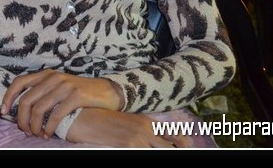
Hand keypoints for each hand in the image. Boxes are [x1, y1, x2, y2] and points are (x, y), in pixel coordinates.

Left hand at [1, 69, 122, 137]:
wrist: (106, 91)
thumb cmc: (79, 93)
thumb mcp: (58, 87)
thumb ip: (42, 92)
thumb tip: (21, 108)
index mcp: (46, 75)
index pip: (19, 82)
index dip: (8, 97)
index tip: (3, 111)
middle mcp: (53, 78)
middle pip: (26, 100)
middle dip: (21, 119)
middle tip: (25, 131)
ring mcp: (64, 86)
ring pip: (38, 110)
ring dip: (35, 126)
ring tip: (37, 135)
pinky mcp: (75, 96)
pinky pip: (55, 115)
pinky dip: (49, 128)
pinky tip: (49, 134)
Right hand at [66, 107, 190, 147]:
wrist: (83, 116)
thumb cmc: (102, 119)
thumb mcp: (127, 122)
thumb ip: (143, 131)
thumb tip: (157, 140)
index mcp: (147, 122)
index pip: (175, 135)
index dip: (183, 142)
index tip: (189, 146)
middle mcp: (146, 129)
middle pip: (169, 147)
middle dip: (173, 151)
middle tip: (181, 152)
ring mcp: (137, 139)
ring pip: (159, 151)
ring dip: (159, 153)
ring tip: (152, 149)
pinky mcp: (127, 146)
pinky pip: (141, 154)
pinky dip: (143, 154)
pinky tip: (134, 151)